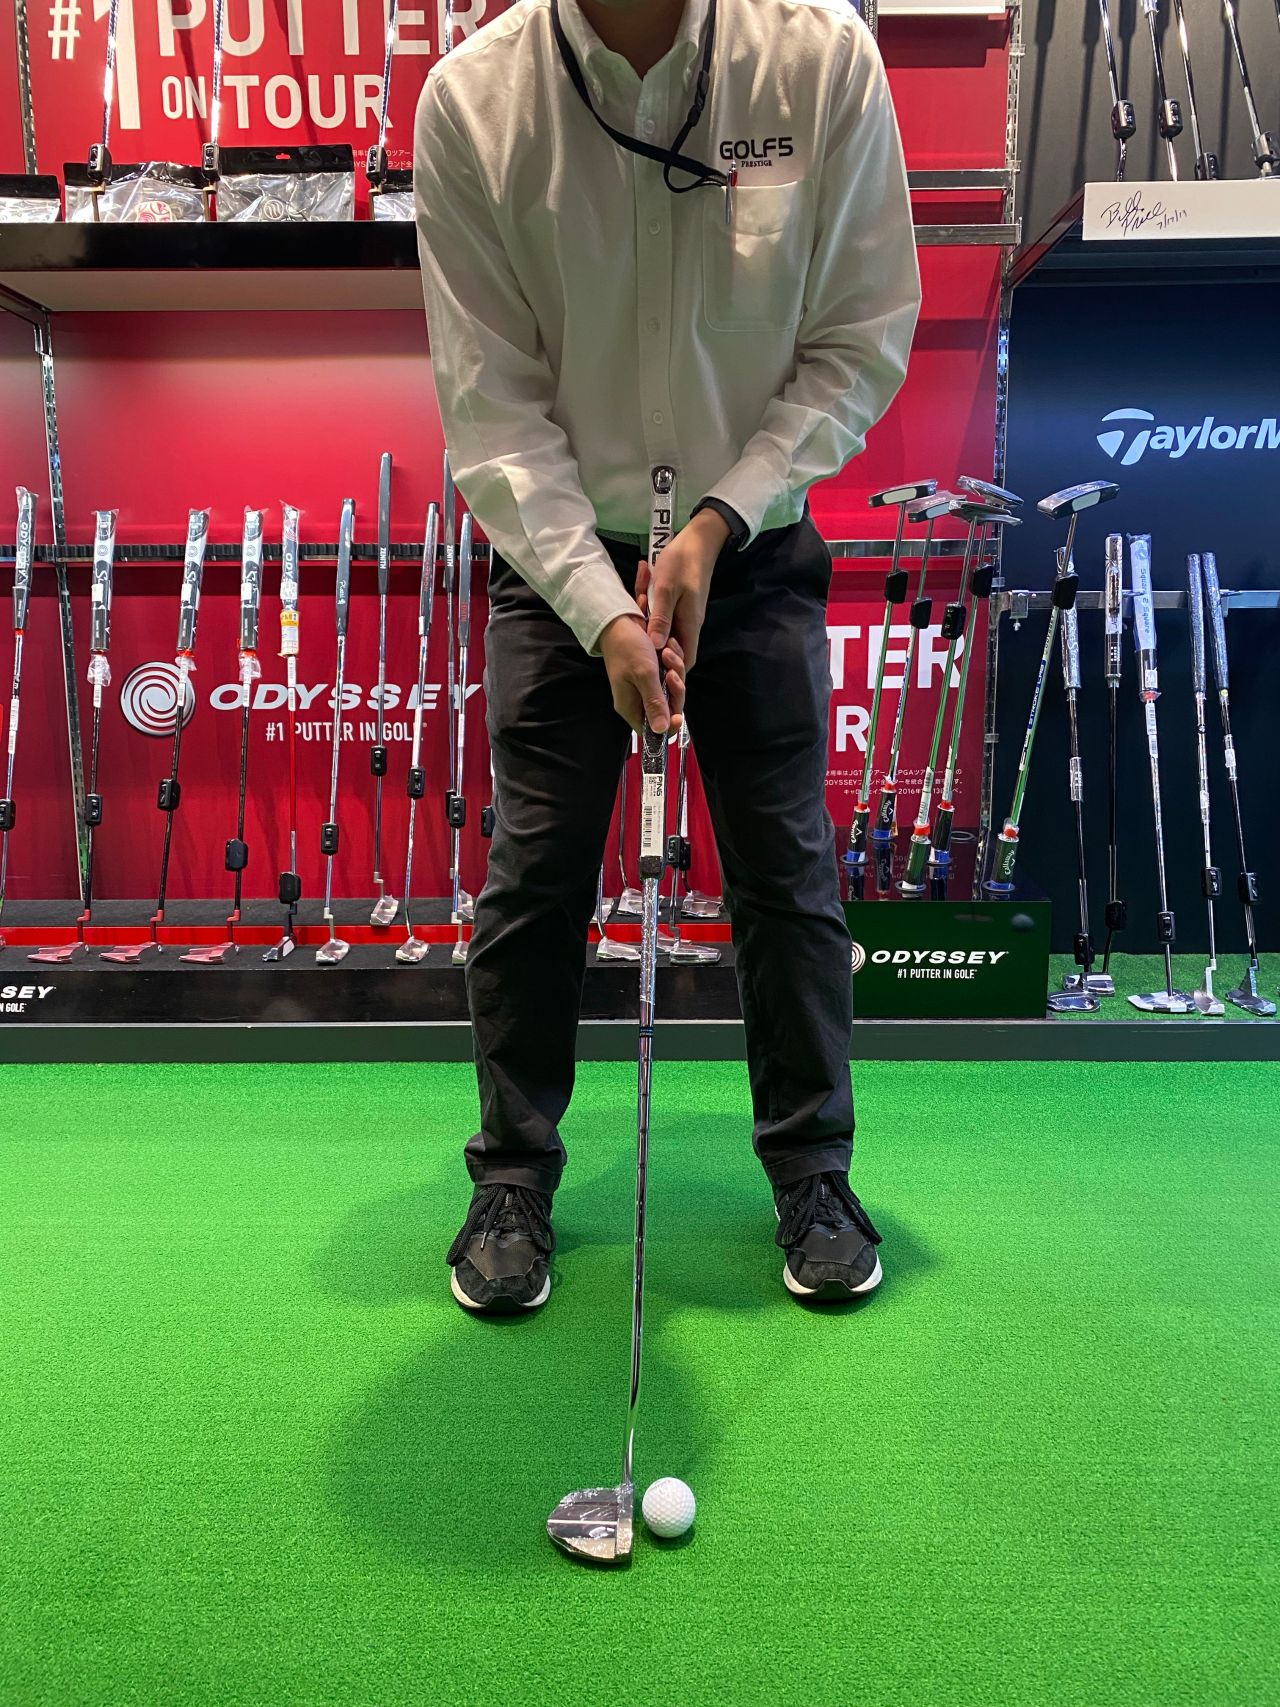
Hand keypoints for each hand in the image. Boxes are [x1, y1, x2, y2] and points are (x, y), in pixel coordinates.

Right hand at [599, 613, 685, 735]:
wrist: (621, 620)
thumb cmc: (627, 646)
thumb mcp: (644, 674)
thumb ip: (654, 703)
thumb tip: (661, 730)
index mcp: (630, 706)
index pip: (652, 731)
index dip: (667, 726)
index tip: (677, 716)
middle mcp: (638, 699)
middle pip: (668, 710)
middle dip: (675, 691)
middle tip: (671, 673)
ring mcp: (647, 686)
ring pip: (673, 691)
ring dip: (676, 671)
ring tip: (667, 654)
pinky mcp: (654, 674)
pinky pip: (672, 676)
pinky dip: (674, 663)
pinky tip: (668, 649)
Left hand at [636, 508, 729, 672]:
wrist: (696, 540)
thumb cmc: (682, 562)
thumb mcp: (666, 589)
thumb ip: (660, 618)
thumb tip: (654, 646)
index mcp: (690, 624)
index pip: (685, 660)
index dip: (671, 668)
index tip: (655, 659)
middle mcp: (688, 624)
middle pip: (673, 649)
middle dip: (654, 647)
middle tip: (640, 631)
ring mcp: (683, 615)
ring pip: (664, 631)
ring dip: (649, 624)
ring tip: (640, 604)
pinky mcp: (677, 606)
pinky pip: (662, 616)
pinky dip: (649, 610)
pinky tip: (641, 595)